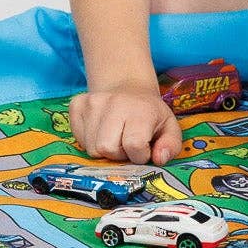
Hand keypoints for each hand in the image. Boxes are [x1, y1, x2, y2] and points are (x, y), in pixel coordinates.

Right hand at [68, 84, 182, 165]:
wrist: (128, 88)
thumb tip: (158, 159)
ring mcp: (91, 102)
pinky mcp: (76, 105)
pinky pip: (78, 139)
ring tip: (115, 137)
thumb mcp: (169, 128)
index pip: (133, 145)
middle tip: (126, 144)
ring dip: (104, 150)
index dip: (139, 155)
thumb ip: (171, 146)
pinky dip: (90, 141)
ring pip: (91, 148)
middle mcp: (113, 102)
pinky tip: (101, 130)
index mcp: (140, 109)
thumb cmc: (150, 114)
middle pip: (107, 148)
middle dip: (118, 154)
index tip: (143, 149)